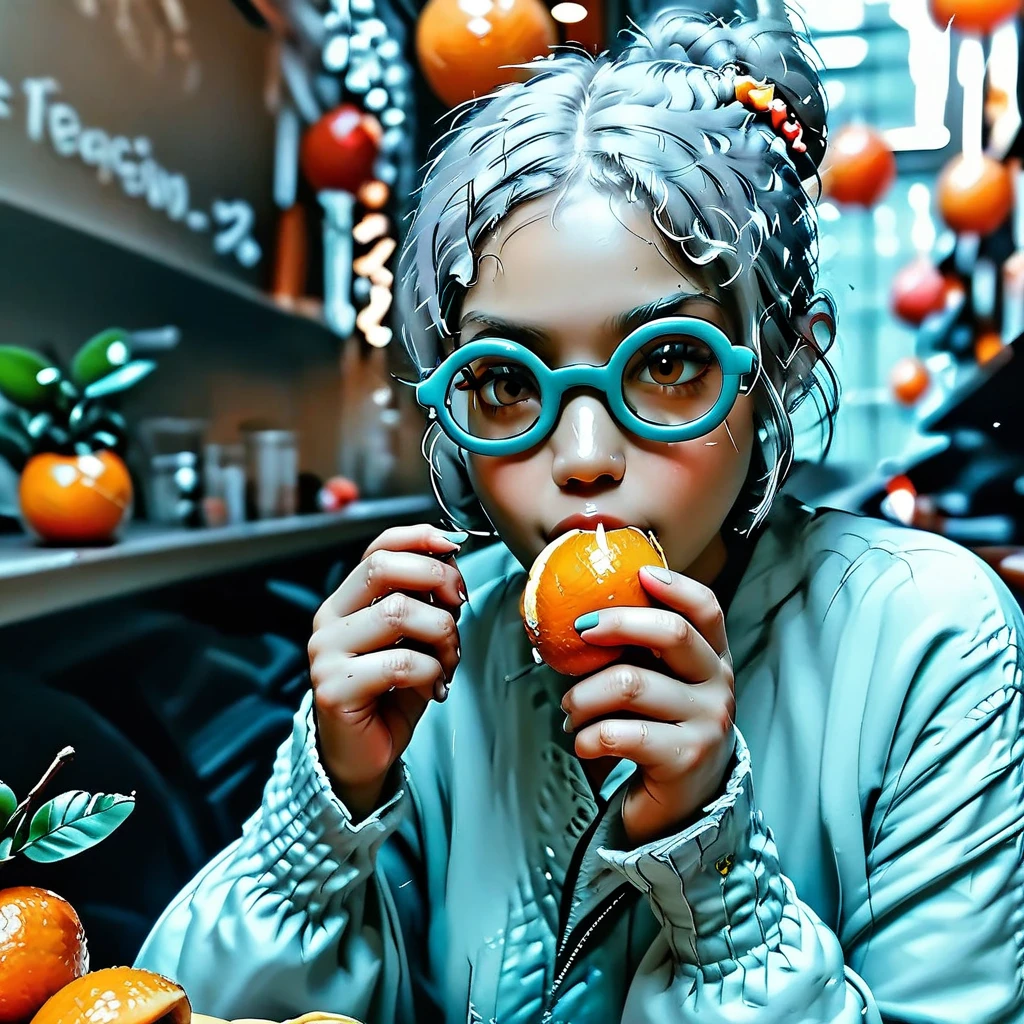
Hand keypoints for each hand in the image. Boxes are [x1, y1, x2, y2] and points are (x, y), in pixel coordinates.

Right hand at [308, 524, 466, 819]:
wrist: (364, 755)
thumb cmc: (392, 694)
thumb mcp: (415, 639)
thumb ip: (426, 602)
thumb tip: (453, 561)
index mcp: (346, 600)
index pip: (378, 548)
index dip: (418, 537)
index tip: (455, 546)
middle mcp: (329, 620)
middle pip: (384, 569)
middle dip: (436, 579)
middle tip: (459, 606)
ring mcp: (326, 654)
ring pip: (399, 613)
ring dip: (442, 634)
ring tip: (449, 660)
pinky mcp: (334, 689)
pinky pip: (402, 664)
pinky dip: (432, 673)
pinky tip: (435, 688)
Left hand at [561, 566, 736, 845]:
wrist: (682, 808)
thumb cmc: (658, 731)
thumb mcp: (658, 684)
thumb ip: (637, 650)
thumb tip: (579, 610)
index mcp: (712, 658)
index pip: (706, 608)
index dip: (674, 585)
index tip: (638, 574)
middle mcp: (718, 685)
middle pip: (671, 633)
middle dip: (615, 624)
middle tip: (579, 631)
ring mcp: (707, 723)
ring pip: (630, 683)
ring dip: (583, 695)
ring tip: (571, 710)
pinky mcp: (685, 759)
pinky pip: (620, 733)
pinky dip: (587, 736)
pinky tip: (582, 742)